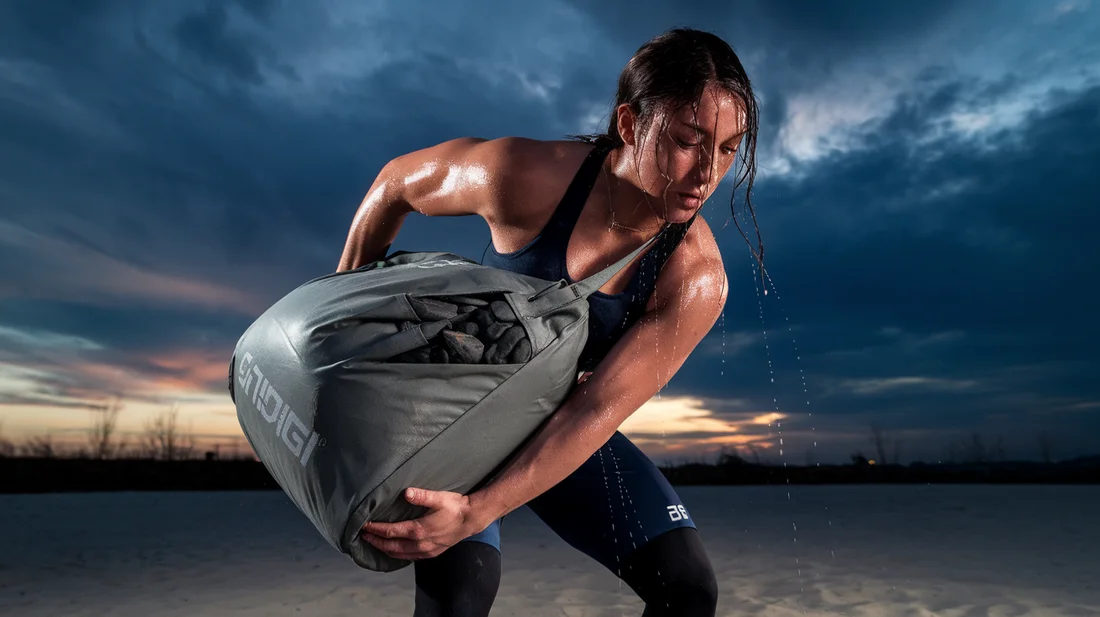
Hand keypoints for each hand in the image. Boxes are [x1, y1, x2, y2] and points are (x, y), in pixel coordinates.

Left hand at [360, 487, 489, 560]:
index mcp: (419, 530)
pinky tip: (394, 550)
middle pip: (391, 546)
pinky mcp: (431, 553)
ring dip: (384, 549)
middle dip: (375, 541)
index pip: (391, 532)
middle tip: (363, 536)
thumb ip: (422, 495)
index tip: (364, 526)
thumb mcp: (440, 498)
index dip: (376, 529)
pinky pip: (409, 557)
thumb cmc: (455, 506)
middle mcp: (420, 544)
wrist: (471, 520)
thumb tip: (407, 493)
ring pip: (399, 554)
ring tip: (374, 543)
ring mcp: (426, 551)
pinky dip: (397, 555)